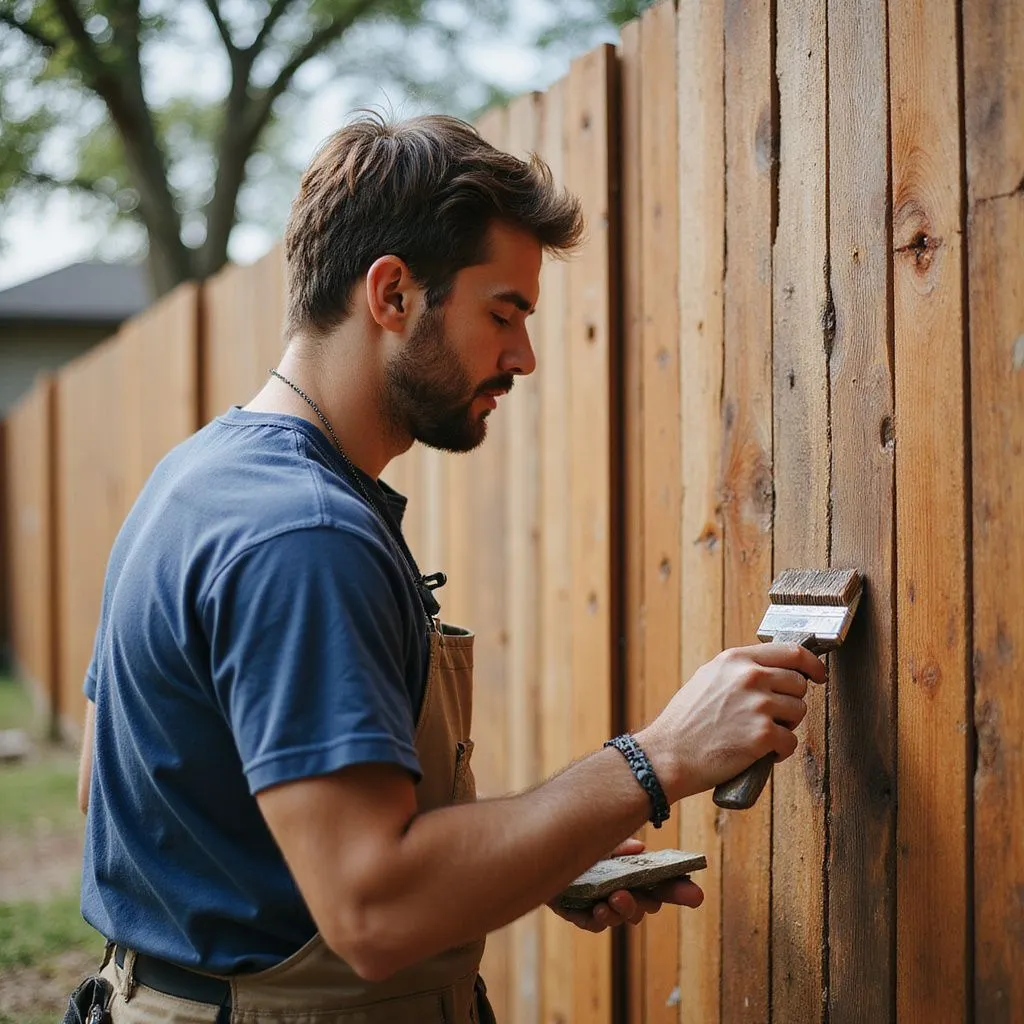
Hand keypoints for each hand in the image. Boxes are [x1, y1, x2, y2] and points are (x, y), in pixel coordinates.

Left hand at [548, 838, 704, 932]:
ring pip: (620, 916)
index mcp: (630, 869)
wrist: (534, 847)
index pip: (661, 881)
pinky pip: (591, 922)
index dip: (679, 889)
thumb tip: (640, 848)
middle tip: (646, 898)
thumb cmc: (572, 839)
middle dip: (650, 902)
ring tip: (615, 899)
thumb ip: (620, 844)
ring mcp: (598, 901)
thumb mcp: (600, 837)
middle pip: (645, 903)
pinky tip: (596, 910)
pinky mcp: (576, 911)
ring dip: (622, 910)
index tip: (696, 894)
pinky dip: (596, 918)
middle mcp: (618, 887)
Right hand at [637, 642, 827, 801]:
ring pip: (799, 712)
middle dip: (791, 701)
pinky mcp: (763, 735)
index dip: (811, 664)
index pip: (791, 652)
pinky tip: (758, 752)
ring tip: (759, 734)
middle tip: (771, 715)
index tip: (818, 674)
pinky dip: (779, 751)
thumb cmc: (685, 722)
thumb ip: (739, 670)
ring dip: (785, 726)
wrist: (668, 754)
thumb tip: (772, 670)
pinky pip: (790, 742)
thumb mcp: (708, 678)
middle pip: (799, 684)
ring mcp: (758, 705)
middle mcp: (750, 677)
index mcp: (736, 659)